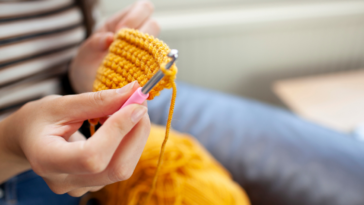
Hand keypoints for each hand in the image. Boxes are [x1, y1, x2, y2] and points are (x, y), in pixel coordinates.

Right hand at [0, 82, 150, 196]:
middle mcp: (65, 182)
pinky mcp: (95, 183)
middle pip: (115, 168)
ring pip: (123, 168)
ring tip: (130, 110)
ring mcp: (81, 187)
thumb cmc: (39, 120)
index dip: (119, 130)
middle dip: (136, 133)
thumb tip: (133, 92)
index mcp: (47, 161)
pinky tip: (123, 124)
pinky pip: (121, 165)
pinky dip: (130, 142)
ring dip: (136, 136)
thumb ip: (97, 101)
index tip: (136, 104)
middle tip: (141, 103)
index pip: (92, 156)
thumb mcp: (61, 104)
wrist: (28, 140)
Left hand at [70, 0, 159, 92]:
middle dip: (141, 35)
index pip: (143, 8)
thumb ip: (94, 43)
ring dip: (146, 51)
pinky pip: (156, 64)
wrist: (90, 84)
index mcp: (121, 23)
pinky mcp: (148, 67)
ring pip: (157, 44)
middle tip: (127, 48)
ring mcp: (143, 51)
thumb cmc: (88, 64)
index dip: (134, 18)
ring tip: (130, 61)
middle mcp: (135, 35)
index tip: (120, 34)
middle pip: (154, 24)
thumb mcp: (85, 52)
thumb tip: (110, 38)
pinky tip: (135, 72)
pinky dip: (149, 67)